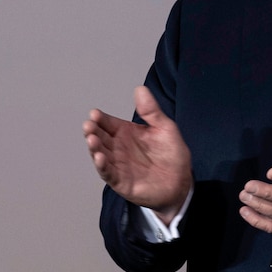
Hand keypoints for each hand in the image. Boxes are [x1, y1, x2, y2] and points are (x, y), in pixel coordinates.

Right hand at [83, 86, 191, 223]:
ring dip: (94, 147)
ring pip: (100, 154)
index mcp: (126, 133)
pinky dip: (102, 166)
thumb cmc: (172, 154)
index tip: (95, 113)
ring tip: (92, 139)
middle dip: (93, 131)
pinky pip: (108, 173)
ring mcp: (118, 164)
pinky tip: (99, 157)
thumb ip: (151, 110)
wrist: (181, 182)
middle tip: (89, 125)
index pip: (108, 123)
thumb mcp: (165, 128)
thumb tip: (140, 89)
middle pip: (100, 137)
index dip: (100, 118)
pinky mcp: (121, 181)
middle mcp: (118, 148)